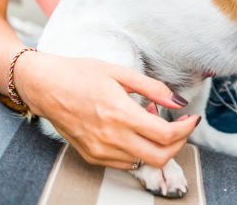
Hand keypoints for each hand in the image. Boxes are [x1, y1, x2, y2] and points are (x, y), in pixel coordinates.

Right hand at [16, 52, 199, 168]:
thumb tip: (179, 101)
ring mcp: (100, 151)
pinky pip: (126, 164)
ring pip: (143, 162)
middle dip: (178, 143)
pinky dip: (138, 150)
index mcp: (120, 114)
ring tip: (150, 119)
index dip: (186, 128)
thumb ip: (153, 88)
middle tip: (179, 125)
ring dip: (156, 145)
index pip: (166, 135)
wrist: (45, 86)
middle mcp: (110, 138)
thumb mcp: (120, 73)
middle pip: (160, 157)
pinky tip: (134, 129)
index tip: (192, 118)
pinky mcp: (92, 157)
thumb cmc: (80, 74)